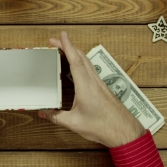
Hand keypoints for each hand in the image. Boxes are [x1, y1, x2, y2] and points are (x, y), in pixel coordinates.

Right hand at [38, 32, 145, 147]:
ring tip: (62, 51)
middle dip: (67, 46)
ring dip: (74, 53)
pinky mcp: (101, 88)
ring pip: (86, 62)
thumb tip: (42, 112)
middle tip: (53, 42)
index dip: (68, 46)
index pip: (76, 61)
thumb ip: (56, 116)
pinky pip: (89, 69)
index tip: (61, 35)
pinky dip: (80, 62)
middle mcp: (93, 81)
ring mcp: (99, 83)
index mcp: (85, 86)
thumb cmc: (102, 126)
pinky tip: (75, 67)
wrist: (123, 131)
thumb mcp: (74, 123)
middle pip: (81, 57)